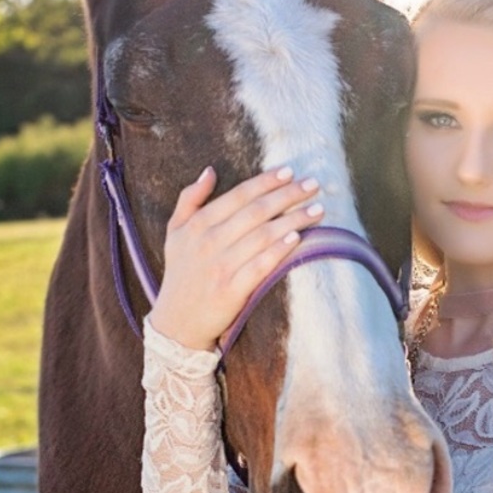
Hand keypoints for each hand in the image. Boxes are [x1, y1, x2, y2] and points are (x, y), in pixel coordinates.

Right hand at [148, 165, 324, 349]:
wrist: (177, 321)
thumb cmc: (181, 272)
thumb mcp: (175, 232)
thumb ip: (189, 199)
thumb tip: (209, 171)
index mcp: (198, 224)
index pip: (238, 195)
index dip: (266, 182)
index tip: (289, 171)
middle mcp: (209, 242)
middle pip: (256, 212)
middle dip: (288, 195)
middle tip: (313, 185)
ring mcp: (220, 266)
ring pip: (263, 236)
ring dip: (293, 220)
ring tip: (317, 210)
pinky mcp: (232, 291)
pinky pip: (260, 266)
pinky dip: (278, 251)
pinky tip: (297, 239)